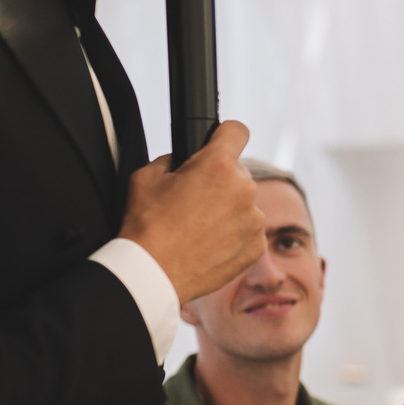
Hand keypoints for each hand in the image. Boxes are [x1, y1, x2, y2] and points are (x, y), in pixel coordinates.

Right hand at [118, 119, 262, 302]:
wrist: (154, 272)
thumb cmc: (147, 225)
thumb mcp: (146, 176)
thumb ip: (172, 159)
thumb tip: (183, 161)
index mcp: (218, 165)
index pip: (237, 131)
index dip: (225, 135)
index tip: (220, 142)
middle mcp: (244, 189)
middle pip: (237, 173)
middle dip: (219, 181)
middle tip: (193, 201)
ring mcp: (254, 219)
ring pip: (244, 203)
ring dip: (227, 210)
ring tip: (198, 228)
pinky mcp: (257, 245)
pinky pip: (248, 231)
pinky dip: (233, 235)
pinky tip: (209, 243)